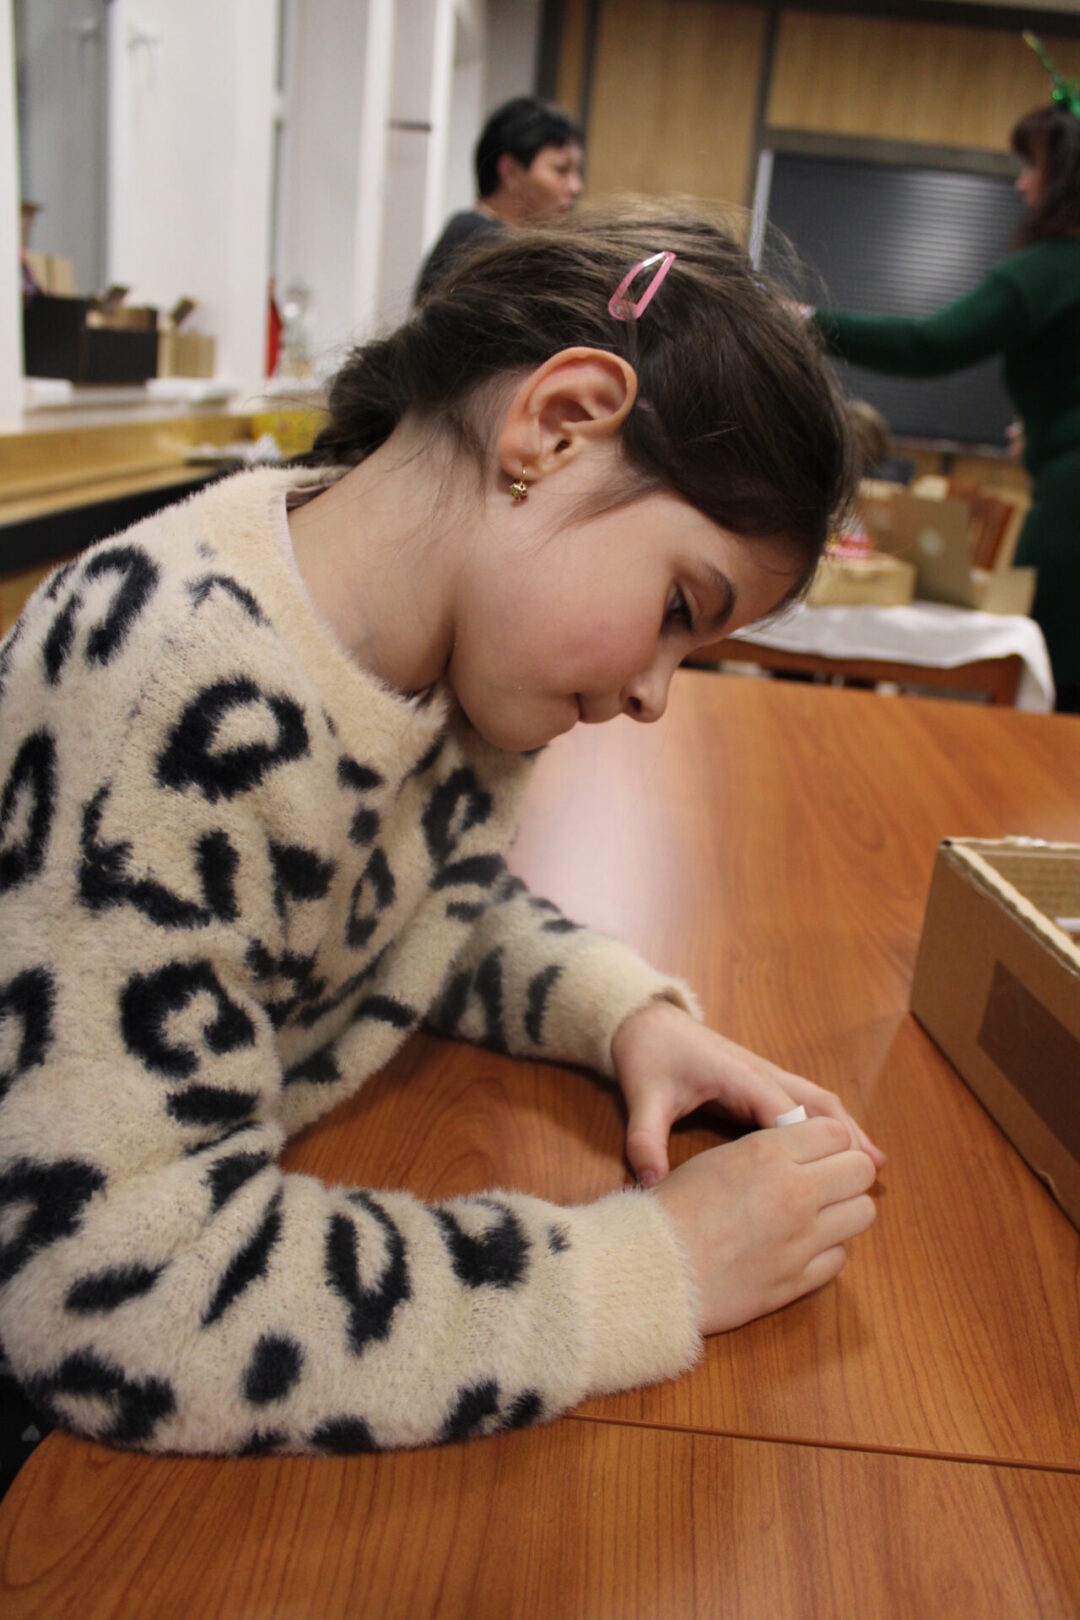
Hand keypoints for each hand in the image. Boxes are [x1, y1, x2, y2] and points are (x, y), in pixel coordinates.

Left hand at [611, 999, 885, 1187]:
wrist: (645, 1020)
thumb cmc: (647, 1055)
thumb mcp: (643, 1098)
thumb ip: (644, 1140)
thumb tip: (651, 1184)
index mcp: (741, 1077)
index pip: (785, 1112)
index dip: (809, 1144)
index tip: (833, 1179)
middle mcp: (762, 1074)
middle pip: (816, 1104)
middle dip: (844, 1137)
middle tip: (871, 1174)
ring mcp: (765, 1075)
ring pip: (817, 1101)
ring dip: (844, 1128)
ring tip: (874, 1162)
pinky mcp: (761, 1081)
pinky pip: (804, 1102)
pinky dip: (829, 1122)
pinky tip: (842, 1145)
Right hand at [650, 1117, 876, 1334]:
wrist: (651, 1270)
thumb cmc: (671, 1209)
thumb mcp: (717, 1161)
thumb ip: (766, 1154)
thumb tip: (798, 1154)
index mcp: (769, 1154)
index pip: (836, 1132)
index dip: (829, 1139)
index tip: (815, 1149)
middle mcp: (794, 1193)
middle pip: (860, 1169)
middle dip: (847, 1170)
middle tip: (825, 1179)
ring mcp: (802, 1240)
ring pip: (861, 1213)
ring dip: (844, 1209)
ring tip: (818, 1212)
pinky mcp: (798, 1281)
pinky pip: (840, 1257)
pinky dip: (827, 1249)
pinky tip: (801, 1245)